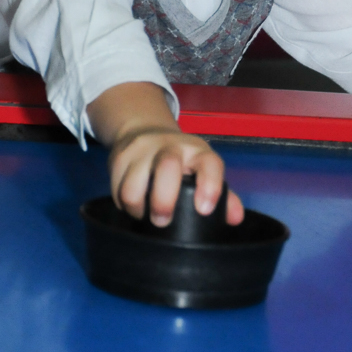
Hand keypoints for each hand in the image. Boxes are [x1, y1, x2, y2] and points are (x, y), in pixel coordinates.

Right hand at [86, 82, 243, 225]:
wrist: (143, 129)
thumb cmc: (182, 160)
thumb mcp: (203, 170)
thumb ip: (223, 196)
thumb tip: (235, 219)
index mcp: (197, 152)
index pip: (209, 164)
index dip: (210, 187)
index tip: (204, 210)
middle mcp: (171, 147)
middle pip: (167, 168)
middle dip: (163, 201)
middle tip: (162, 222)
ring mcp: (142, 150)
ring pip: (133, 185)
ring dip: (137, 208)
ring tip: (143, 216)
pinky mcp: (118, 157)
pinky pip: (116, 190)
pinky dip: (123, 205)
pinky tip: (131, 206)